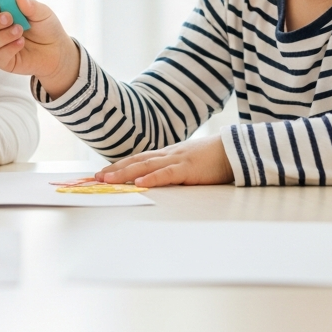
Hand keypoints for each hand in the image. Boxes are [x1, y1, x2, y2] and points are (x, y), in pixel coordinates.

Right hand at [0, 0, 79, 94]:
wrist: (57, 50)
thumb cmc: (47, 28)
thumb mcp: (43, 13)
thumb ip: (30, 6)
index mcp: (2, 14)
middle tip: (10, 19)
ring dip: (3, 36)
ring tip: (20, 32)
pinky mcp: (4, 61)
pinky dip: (9, 48)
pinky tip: (21, 43)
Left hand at [95, 135, 234, 186]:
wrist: (235, 148)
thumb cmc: (213, 157)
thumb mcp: (188, 161)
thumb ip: (173, 167)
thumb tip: (156, 177)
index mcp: (168, 154)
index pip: (138, 158)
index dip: (119, 164)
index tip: (103, 172)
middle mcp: (168, 154)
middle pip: (136, 161)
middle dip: (115, 169)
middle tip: (95, 177)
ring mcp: (177, 160)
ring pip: (146, 166)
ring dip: (125, 173)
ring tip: (108, 179)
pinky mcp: (188, 169)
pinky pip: (167, 174)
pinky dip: (152, 179)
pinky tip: (139, 183)